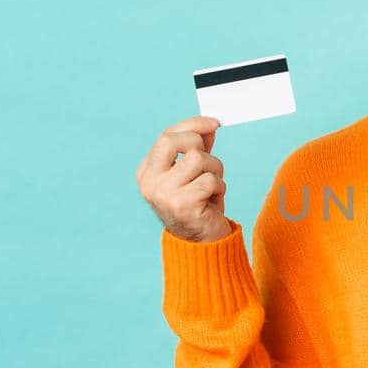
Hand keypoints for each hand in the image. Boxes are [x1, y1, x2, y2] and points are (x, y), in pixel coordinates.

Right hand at [136, 115, 232, 242]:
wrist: (202, 244)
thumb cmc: (199, 205)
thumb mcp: (196, 172)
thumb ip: (198, 148)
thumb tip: (209, 125)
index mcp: (147, 172)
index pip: (166, 136)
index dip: (193, 124)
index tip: (214, 122)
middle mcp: (150, 182)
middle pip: (173, 140)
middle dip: (199, 143)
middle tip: (209, 160)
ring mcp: (163, 194)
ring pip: (198, 159)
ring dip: (215, 170)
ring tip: (212, 187)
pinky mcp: (181, 205)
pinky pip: (210, 180)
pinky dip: (219, 188)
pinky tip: (213, 202)